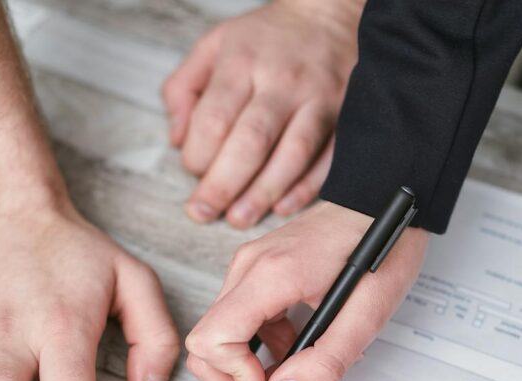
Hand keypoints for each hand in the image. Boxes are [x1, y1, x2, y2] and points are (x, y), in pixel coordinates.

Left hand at [162, 0, 360, 227]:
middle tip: (204, 211)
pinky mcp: (344, 117)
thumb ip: (183, 89)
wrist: (327, 15)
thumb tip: (177, 140)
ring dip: (262, 195)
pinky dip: (304, 189)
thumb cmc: (264, 38)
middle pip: (251, 142)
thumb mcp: (212, 45)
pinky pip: (327, 161)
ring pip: (291, 156)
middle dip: (223, 185)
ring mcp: (318, 100)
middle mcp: (282, 81)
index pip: (214, 119)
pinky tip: (281, 207)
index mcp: (243, 61)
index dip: (197, 155)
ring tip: (239, 218)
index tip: (192, 170)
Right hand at [186, 201, 427, 380]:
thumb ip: (326, 359)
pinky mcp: (258, 271)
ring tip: (294, 378)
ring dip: (249, 367)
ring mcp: (250, 266)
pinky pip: (241, 319)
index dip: (234, 379)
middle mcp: (249, 267)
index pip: (213, 338)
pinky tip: (298, 349)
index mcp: (270, 275)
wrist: (383, 199)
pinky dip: (262, 346)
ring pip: (220, 333)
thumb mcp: (368, 314)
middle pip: (205, 341)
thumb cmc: (382, 246)